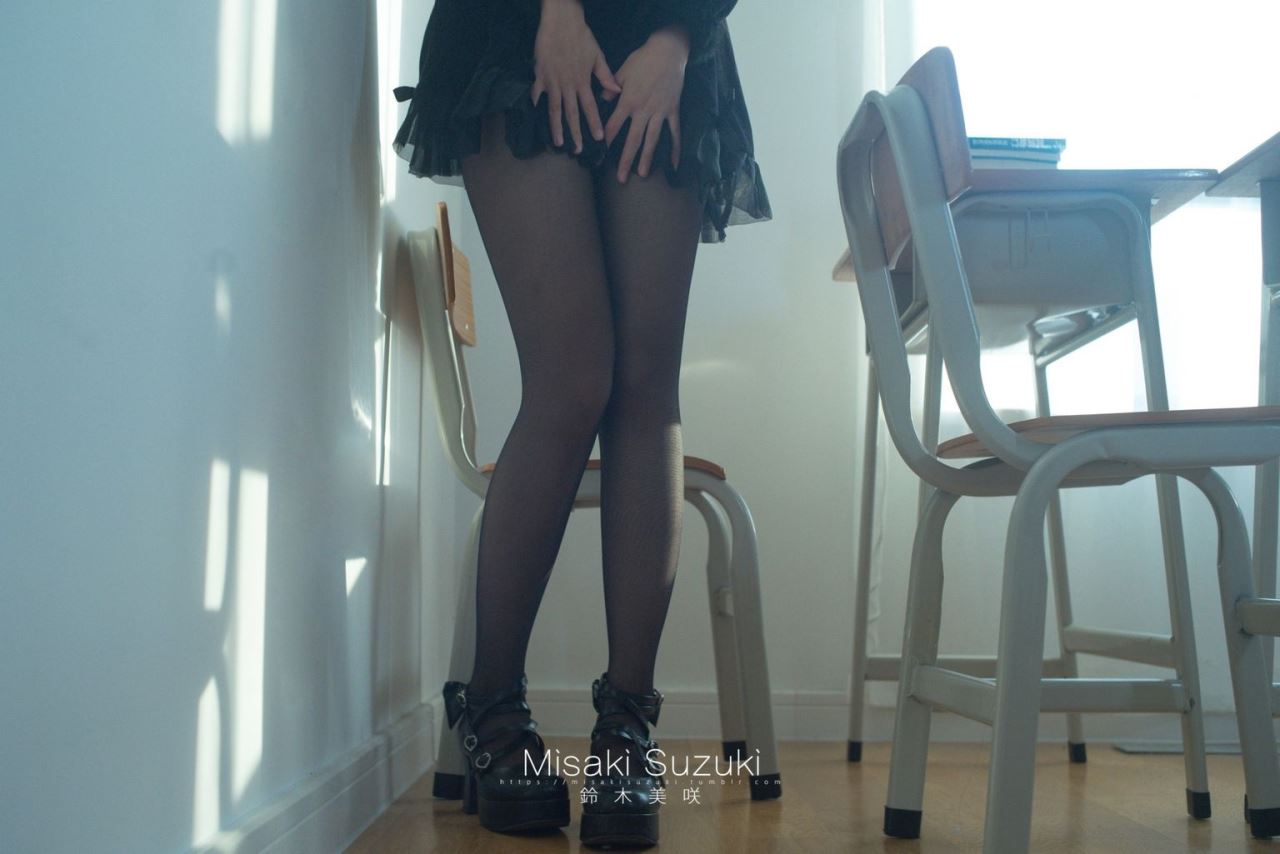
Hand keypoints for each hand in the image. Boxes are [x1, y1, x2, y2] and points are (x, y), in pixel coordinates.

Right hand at [531, 0, 622, 152]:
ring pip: (554, 109)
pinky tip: (535, 116)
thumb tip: (617, 91)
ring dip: (556, 127)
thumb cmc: (581, 36)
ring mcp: (552, 82)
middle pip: (571, 114)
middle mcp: (567, 85)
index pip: (590, 107)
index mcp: (583, 81)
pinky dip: (535, 104)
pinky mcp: (540, 75)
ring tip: (558, 143)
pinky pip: (537, 93)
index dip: (594, 123)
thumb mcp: (597, 55)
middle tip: (578, 150)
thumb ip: (606, 75)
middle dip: (575, 133)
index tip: (598, 138)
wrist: (560, 22)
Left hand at [602, 25, 689, 182]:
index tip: (600, 154)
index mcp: (628, 101)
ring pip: (652, 140)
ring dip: (647, 158)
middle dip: (626, 160)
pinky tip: (674, 164)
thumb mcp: (621, 70)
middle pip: (633, 140)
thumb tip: (601, 100)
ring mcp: (659, 112)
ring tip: (642, 174)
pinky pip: (675, 132)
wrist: (668, 51)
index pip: (613, 126)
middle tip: (620, 178)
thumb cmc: (642, 59)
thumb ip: (610, 88)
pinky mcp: (673, 111)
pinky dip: (675, 148)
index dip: (606, 141)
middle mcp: (643, 111)